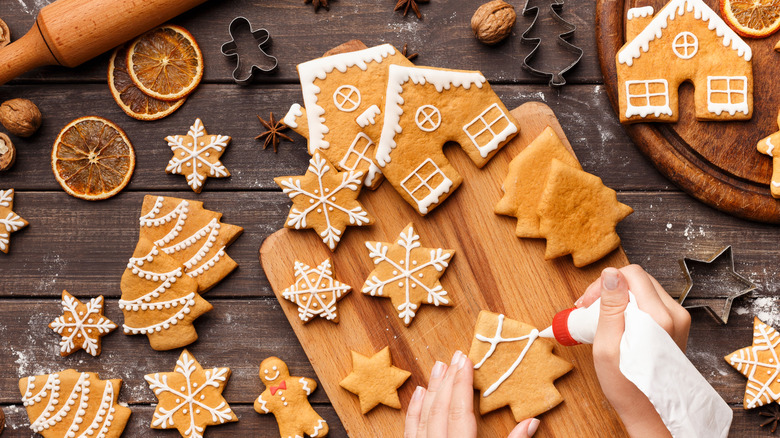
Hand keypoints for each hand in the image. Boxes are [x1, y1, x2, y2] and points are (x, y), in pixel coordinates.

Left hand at [404, 350, 539, 437]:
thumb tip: (533, 421)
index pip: (459, 411)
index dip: (462, 384)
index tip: (465, 360)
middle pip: (440, 410)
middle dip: (448, 381)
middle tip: (454, 357)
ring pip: (424, 417)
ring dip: (432, 390)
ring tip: (438, 367)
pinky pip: (410, 430)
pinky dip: (414, 410)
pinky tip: (419, 392)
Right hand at [577, 265, 690, 437]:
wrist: (652, 413)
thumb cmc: (626, 386)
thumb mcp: (608, 346)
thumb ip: (611, 307)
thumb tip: (611, 273)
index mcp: (660, 317)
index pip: (633, 274)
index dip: (605, 283)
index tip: (589, 301)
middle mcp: (675, 315)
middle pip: (639, 280)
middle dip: (611, 289)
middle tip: (588, 308)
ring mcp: (679, 320)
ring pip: (644, 290)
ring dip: (619, 297)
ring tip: (599, 317)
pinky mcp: (677, 326)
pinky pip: (651, 303)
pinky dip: (631, 307)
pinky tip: (616, 323)